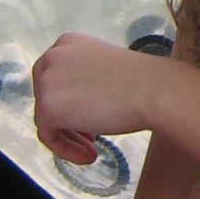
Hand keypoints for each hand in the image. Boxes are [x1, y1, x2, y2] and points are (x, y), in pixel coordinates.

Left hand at [33, 33, 162, 164]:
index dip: (68, 100)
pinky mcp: (48, 108)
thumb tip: (72, 102)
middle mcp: (52, 56)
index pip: (54, 76)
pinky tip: (92, 155)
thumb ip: (82, 77)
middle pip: (46, 96)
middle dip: (65, 118)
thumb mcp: (103, 67)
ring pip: (46, 118)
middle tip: (89, 135)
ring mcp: (47, 82)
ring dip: (69, 137)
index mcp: (67, 43)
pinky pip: (49, 136)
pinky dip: (66, 149)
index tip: (87, 115)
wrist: (153, 91)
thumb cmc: (140, 81)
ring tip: (93, 150)